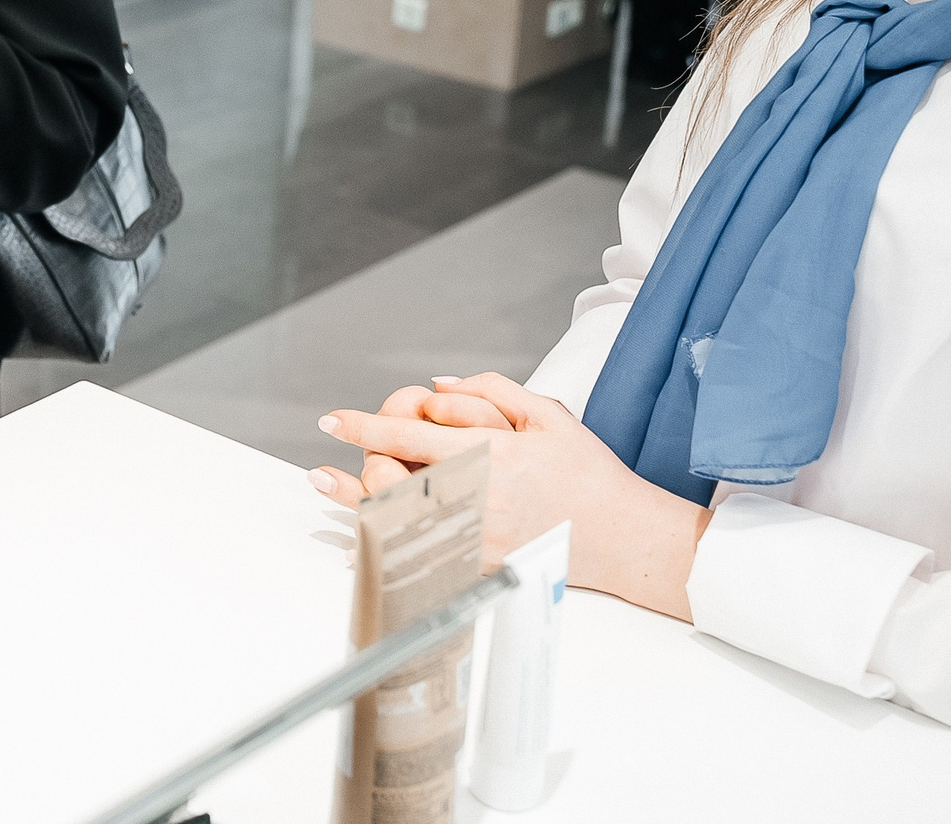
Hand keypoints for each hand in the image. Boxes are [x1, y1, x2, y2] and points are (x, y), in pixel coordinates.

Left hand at [310, 372, 710, 620]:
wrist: (623, 536)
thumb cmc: (586, 472)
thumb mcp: (546, 414)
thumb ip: (489, 391)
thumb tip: (434, 386)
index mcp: (491, 452)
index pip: (409, 432)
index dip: (363, 423)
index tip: (333, 419)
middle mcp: (476, 494)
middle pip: (390, 475)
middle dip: (365, 457)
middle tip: (360, 447)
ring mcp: (474, 534)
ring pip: (396, 516)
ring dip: (355, 496)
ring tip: (327, 480)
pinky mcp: (478, 564)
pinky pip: (420, 552)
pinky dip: (384, 540)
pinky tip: (359, 532)